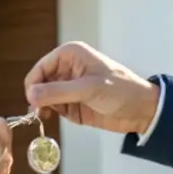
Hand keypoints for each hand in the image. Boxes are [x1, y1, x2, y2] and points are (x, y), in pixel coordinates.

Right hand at [24, 41, 159, 135]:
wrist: (141, 110)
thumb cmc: (121, 90)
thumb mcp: (88, 89)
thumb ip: (58, 92)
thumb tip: (30, 95)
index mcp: (70, 55)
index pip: (40, 68)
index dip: (33, 85)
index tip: (33, 102)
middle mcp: (66, 69)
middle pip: (39, 83)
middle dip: (37, 97)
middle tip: (39, 113)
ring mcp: (69, 88)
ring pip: (44, 97)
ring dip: (44, 107)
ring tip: (48, 116)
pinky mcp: (72, 104)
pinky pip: (54, 108)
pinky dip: (53, 114)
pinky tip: (57, 118)